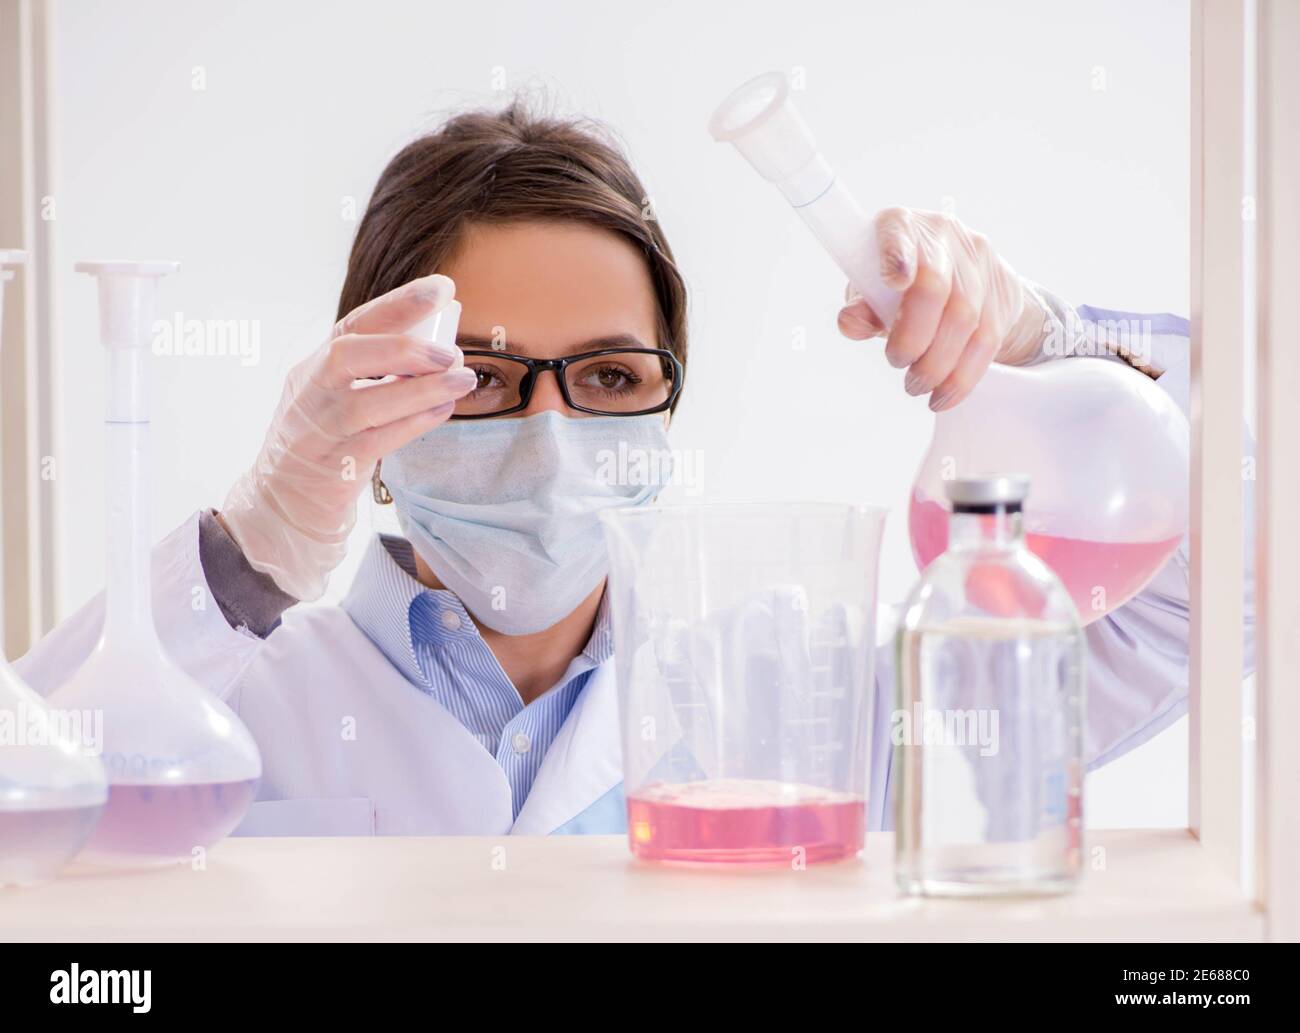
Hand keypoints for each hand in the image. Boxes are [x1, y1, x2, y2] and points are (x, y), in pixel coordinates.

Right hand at [220, 274, 476, 600]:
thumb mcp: (339, 399)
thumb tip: (440, 348)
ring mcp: (317, 431)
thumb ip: (378, 374)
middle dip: (402, 347)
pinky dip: (413, 423)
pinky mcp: (334, 468)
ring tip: (462, 379)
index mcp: (313, 368)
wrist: (284, 504)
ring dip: (419, 388)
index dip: (398, 304)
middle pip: (345, 355)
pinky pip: (377, 441)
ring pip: (365, 403)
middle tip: (450, 350)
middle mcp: (309, 393)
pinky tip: (443, 410)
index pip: (354, 325)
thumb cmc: (325, 444)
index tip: (442, 288)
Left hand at [836, 208, 1049, 409]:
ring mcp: (979, 260)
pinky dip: (963, 375)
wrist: (959, 278)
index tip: (894, 281)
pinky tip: (944, 395)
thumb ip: (860, 307)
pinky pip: (987, 340)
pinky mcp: (1002, 291)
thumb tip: (849, 323)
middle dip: (915, 338)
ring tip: (916, 386)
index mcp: (900, 225)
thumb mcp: (871, 290)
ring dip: (937, 363)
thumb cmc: (897, 285)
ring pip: (965, 318)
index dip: (896, 256)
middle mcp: (944, 234)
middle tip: (898, 365)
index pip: (899, 234)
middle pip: (936, 287)